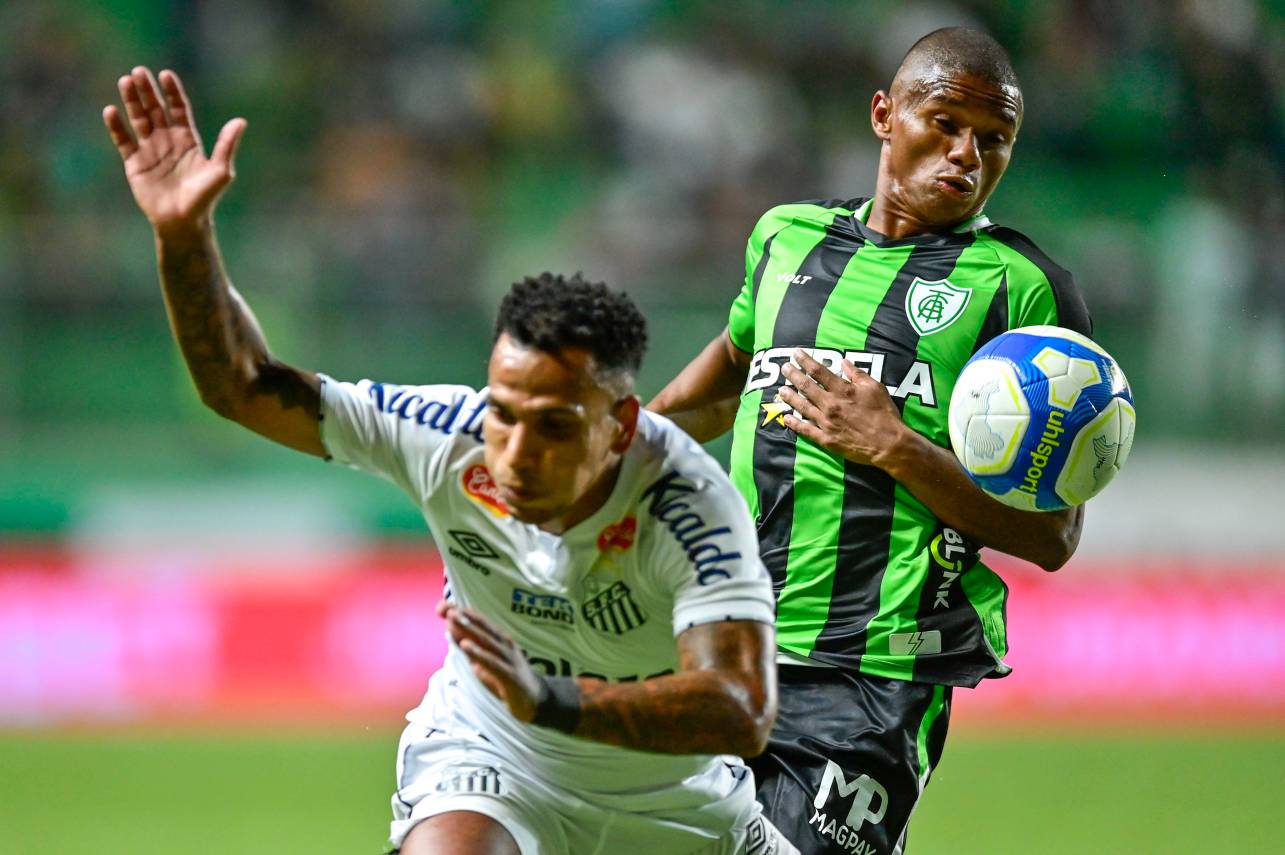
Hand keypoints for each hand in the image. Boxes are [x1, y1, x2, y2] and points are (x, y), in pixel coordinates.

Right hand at [103, 67, 246, 235]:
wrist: (183, 222)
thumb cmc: (205, 198)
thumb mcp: (221, 170)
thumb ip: (227, 145)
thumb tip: (241, 121)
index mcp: (188, 140)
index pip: (179, 109)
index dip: (172, 92)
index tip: (166, 75)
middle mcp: (168, 141)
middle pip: (156, 110)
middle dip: (148, 91)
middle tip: (139, 71)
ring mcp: (150, 150)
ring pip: (138, 120)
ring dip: (131, 101)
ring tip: (125, 81)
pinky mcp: (134, 163)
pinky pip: (123, 141)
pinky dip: (116, 126)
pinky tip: (111, 111)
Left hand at [438, 600, 543, 721]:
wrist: (535, 701)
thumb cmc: (507, 678)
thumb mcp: (485, 661)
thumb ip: (470, 647)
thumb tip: (450, 630)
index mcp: (500, 639)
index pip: (480, 622)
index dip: (462, 613)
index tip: (442, 606)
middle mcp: (505, 645)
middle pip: (483, 627)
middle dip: (464, 616)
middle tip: (447, 608)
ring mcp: (508, 658)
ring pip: (486, 640)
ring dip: (469, 628)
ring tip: (453, 619)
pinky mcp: (510, 675)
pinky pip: (492, 662)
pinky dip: (478, 652)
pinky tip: (465, 645)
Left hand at [777, 348, 909, 467]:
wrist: (888, 444)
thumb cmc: (884, 414)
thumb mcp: (875, 388)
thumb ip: (857, 374)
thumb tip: (844, 362)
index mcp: (842, 390)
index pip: (818, 372)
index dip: (805, 361)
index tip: (796, 353)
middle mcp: (830, 404)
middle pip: (806, 387)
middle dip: (793, 375)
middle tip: (784, 368)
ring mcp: (826, 422)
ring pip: (802, 407)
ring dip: (790, 397)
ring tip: (781, 390)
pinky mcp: (826, 439)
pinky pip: (806, 430)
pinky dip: (795, 424)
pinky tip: (787, 418)